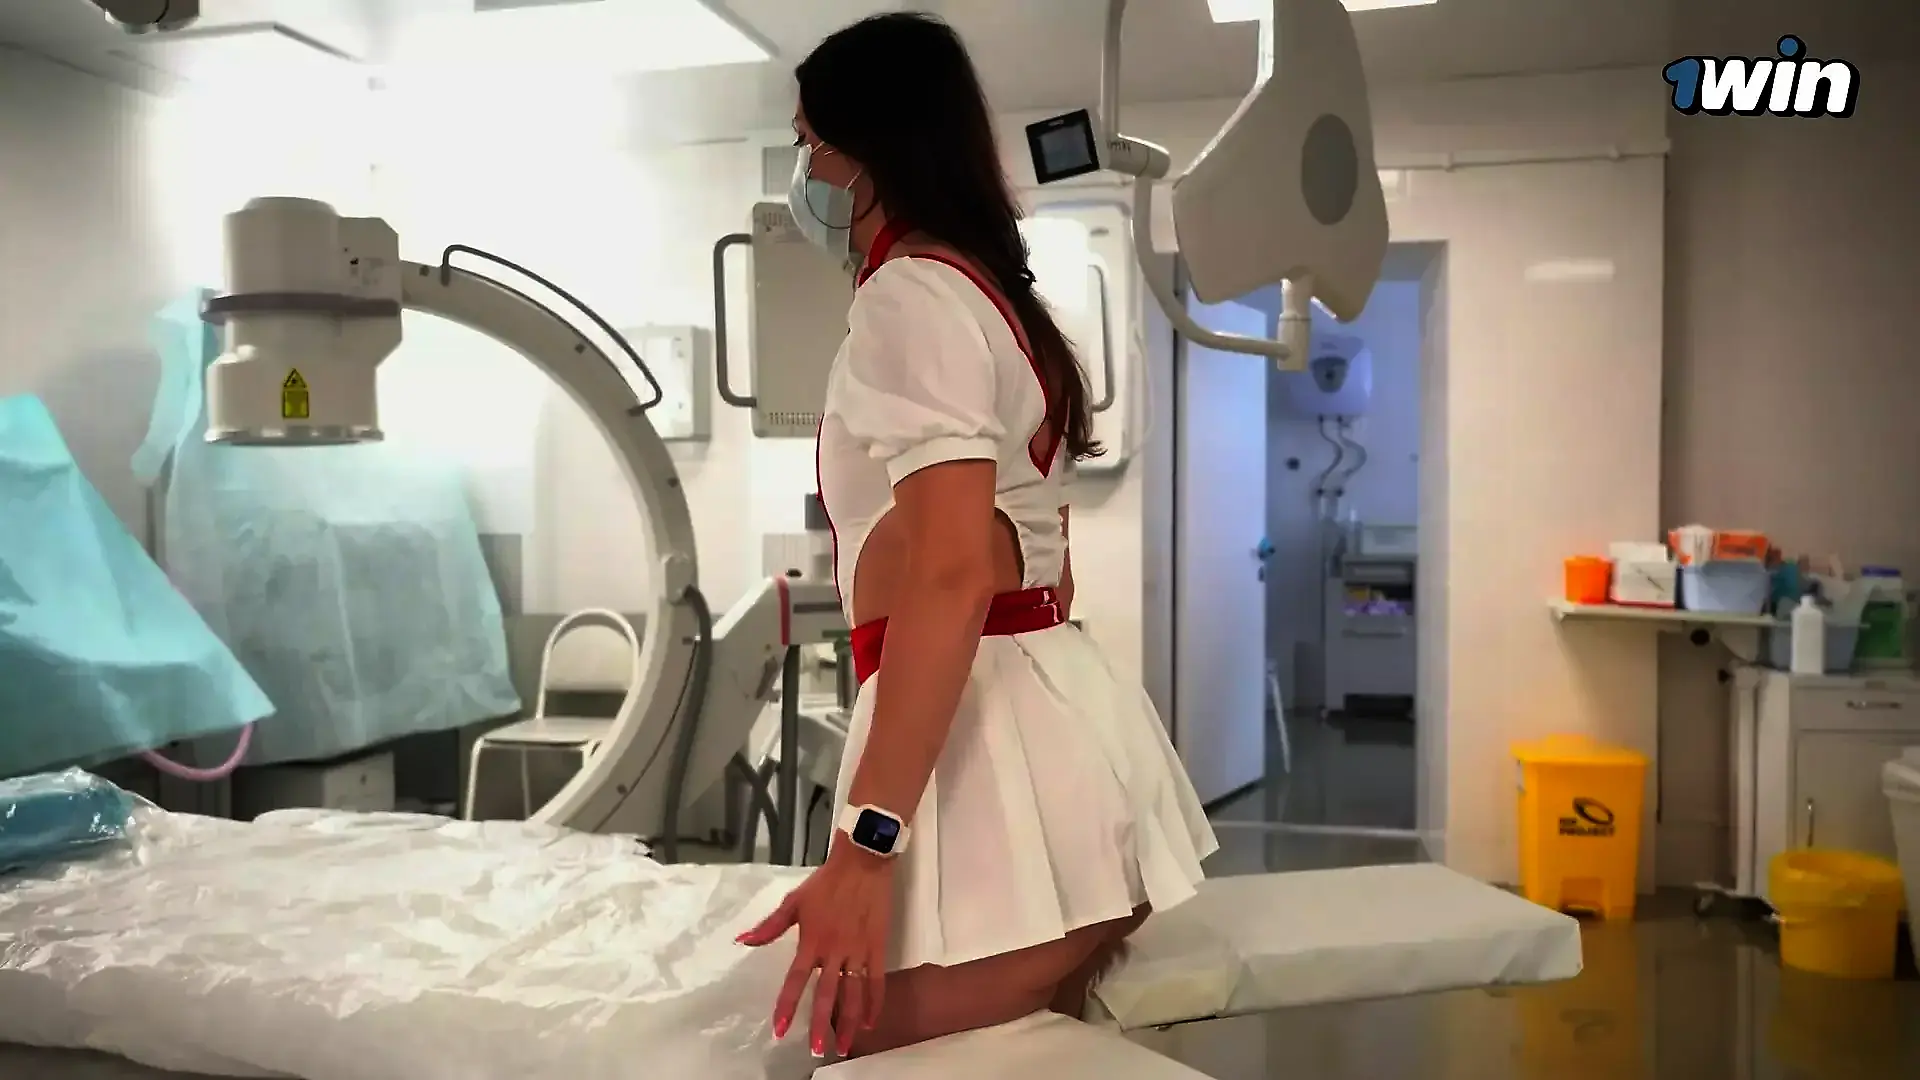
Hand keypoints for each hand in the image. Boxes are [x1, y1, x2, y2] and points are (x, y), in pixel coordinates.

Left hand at [736, 841, 894, 1056]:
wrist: (862, 862)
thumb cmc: (826, 883)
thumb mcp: (794, 901)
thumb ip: (770, 926)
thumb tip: (743, 940)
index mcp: (811, 941)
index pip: (795, 980)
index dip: (787, 1005)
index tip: (780, 1029)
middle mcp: (834, 951)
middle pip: (827, 994)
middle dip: (822, 1024)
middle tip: (818, 1050)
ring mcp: (858, 951)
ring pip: (854, 994)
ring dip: (850, 1022)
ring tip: (846, 1046)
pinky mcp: (877, 947)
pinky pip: (877, 981)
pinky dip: (875, 1003)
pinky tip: (872, 1023)